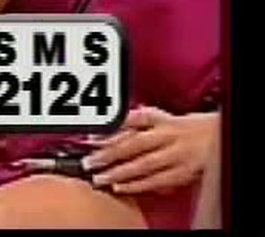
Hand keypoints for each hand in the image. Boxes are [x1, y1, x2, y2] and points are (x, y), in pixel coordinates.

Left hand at [82, 106, 218, 194]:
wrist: (217, 136)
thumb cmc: (182, 126)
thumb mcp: (158, 116)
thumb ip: (133, 120)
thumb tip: (105, 128)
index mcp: (159, 119)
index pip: (129, 122)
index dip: (108, 131)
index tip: (87, 139)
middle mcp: (166, 135)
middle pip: (132, 144)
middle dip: (108, 155)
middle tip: (88, 162)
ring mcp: (175, 154)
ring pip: (143, 165)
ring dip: (119, 173)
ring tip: (100, 179)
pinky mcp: (183, 172)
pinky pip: (158, 181)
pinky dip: (138, 185)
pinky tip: (121, 188)